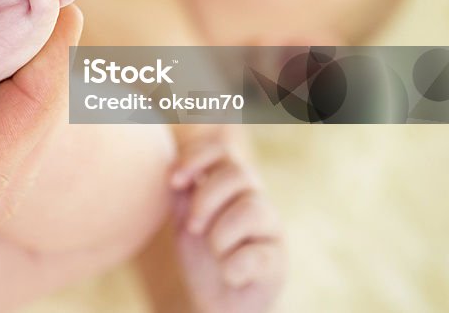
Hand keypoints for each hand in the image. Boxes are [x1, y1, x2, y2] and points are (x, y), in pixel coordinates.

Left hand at [168, 135, 286, 312]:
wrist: (219, 303)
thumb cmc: (204, 257)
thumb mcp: (184, 220)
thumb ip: (181, 192)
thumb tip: (172, 168)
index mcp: (231, 187)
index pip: (220, 151)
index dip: (197, 157)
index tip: (174, 180)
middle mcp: (255, 201)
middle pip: (237, 174)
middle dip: (206, 199)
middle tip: (193, 227)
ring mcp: (270, 231)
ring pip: (250, 210)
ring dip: (220, 235)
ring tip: (216, 253)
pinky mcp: (277, 263)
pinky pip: (257, 255)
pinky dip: (233, 267)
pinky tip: (229, 275)